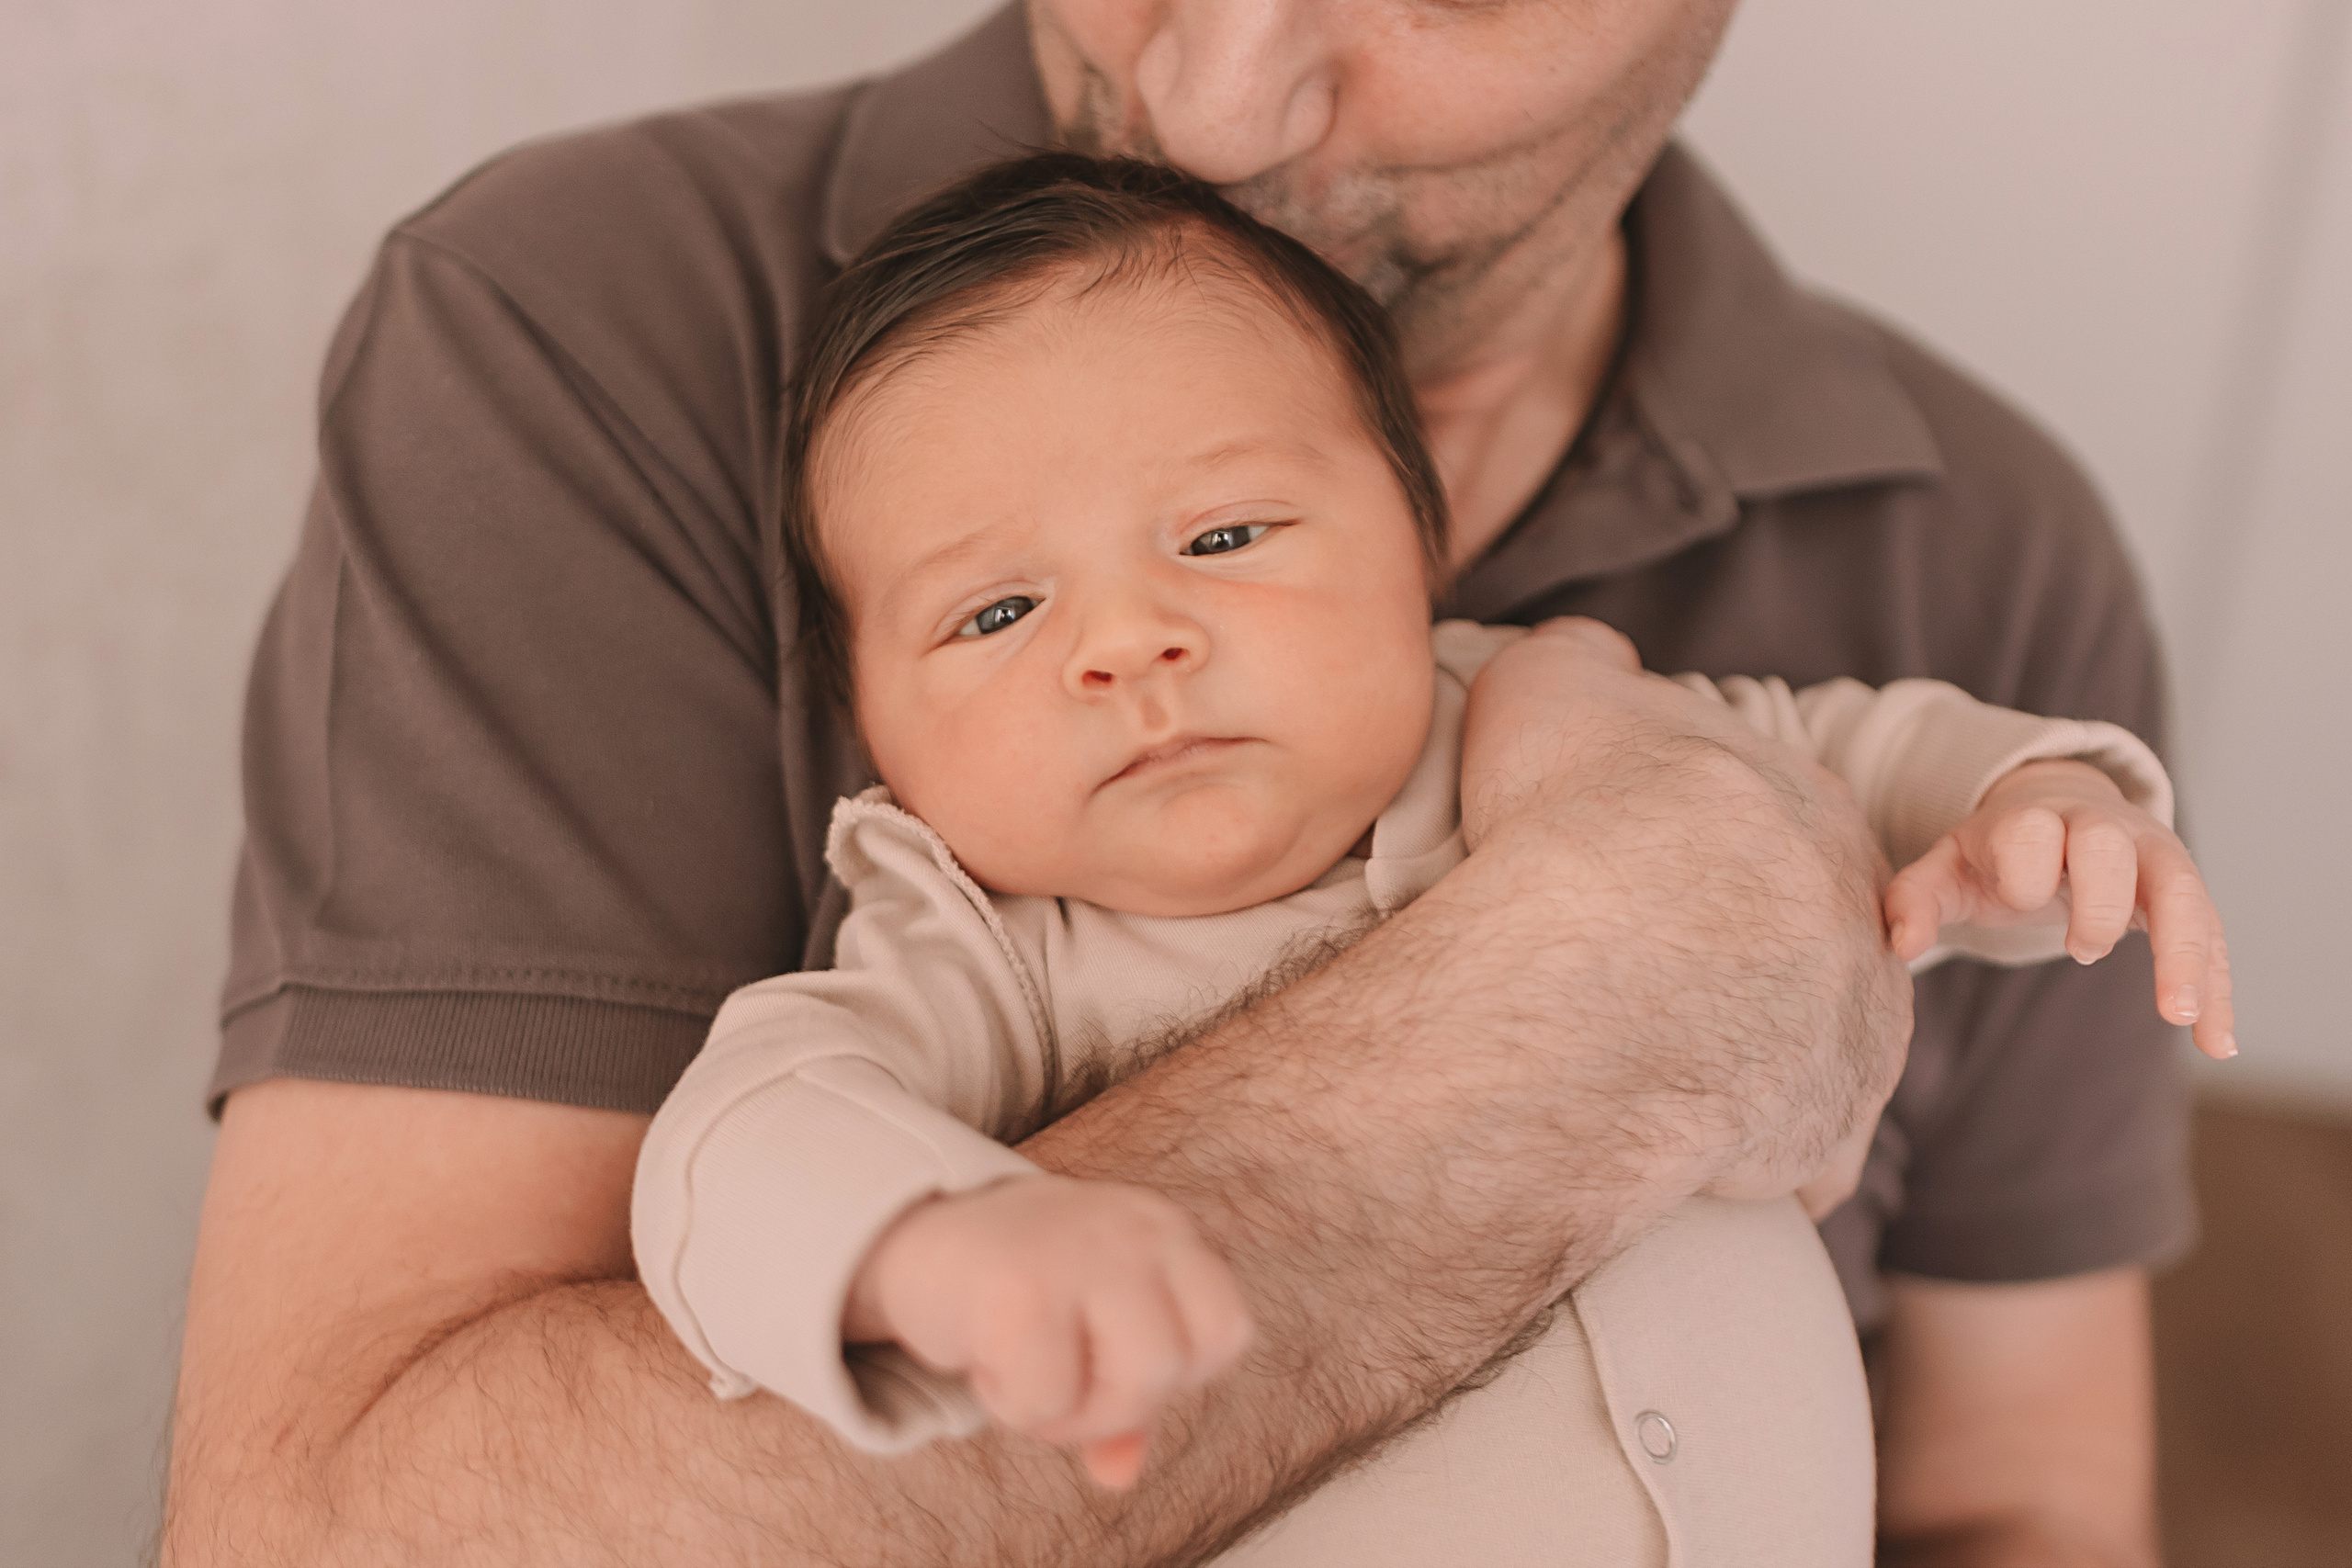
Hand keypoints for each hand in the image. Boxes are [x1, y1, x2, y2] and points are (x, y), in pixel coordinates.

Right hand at [844, 1175, 1253, 1489]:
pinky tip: (983, 1355)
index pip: (1227, 1331)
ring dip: (1069, 1412)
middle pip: (1175, 1369)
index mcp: (1164, 1231)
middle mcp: (1134, 1229)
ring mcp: (1080, 1248)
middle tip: (1056, 1379)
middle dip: (1114, 1405)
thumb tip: (1120, 1473)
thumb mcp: (1088, 1330)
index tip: (1109, 1359)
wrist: (915, 1236)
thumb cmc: (1019, 1290)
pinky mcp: (1017, 1284)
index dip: (1176, 1374)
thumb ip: (1123, 1396)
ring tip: (1025, 1372)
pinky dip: (1010, 1404)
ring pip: (1133, 1387)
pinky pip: (1045, 1400)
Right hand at [1461, 615, 1912, 1209]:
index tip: (1628, 877)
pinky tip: (1694, 1161)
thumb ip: (1578, 662)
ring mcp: (1851, 1022)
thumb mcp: (1554, 683)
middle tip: (1641, 983)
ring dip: (1752, 1060)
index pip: (1757, 824)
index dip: (1688, 848)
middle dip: (1737, 958)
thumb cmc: (1582, 810)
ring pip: (1811, 1043)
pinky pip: (1804, 1150)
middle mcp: (1851, 912)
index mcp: (1800, 807)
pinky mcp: (1827, 1119)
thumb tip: (1590, 659)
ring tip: (1658, 1075)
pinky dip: (1756, 1157)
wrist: (1618, 956)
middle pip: (1798, 934)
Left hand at [1885, 758, 2234, 1058]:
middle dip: (2099, 900)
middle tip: (2082, 950)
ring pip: (2180, 892)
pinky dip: (2217, 989)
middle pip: (2111, 847)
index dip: (2026, 870)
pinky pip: (2212, 938)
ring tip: (2180, 1016)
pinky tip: (2218, 1044)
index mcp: (2033, 819)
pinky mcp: (2181, 895)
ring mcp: (2150, 858)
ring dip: (2184, 952)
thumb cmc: (1997, 855)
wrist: (2058, 812)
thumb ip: (1916, 899)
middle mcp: (2100, 829)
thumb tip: (1901, 946)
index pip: (2033, 832)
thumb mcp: (1948, 868)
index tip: (2018, 900)